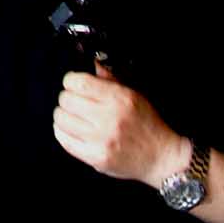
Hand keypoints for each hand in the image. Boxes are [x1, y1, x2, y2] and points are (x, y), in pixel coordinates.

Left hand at [51, 66, 187, 186]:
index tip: (73, 83)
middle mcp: (109, 118)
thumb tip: (92, 65)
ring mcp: (101, 140)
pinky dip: (63, 133)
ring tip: (72, 116)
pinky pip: (65, 141)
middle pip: (66, 100)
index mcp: (119, 99)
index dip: (71, 80)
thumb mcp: (134, 95)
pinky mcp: (96, 157)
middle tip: (74, 101)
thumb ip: (111, 80)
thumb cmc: (149, 125)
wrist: (161, 157)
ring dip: (64, 115)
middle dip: (68, 98)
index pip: (79, 82)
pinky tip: (70, 130)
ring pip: (62, 119)